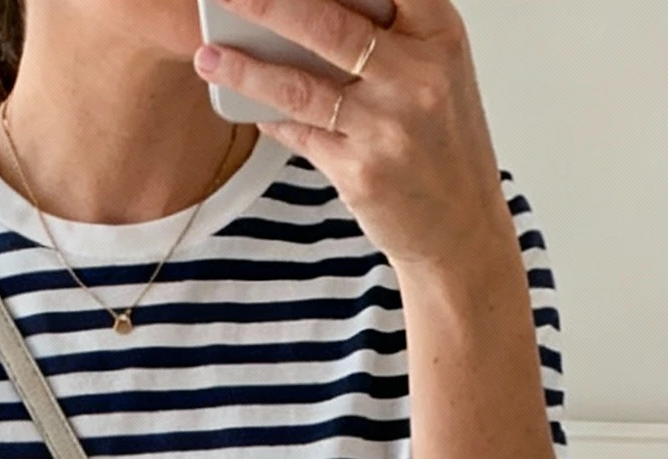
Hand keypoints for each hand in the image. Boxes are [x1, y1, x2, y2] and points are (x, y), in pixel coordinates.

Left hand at [195, 0, 514, 277]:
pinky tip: (241, 101)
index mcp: (439, 33)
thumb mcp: (435, 68)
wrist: (460, 228)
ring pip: (300, 85)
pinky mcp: (361, 171)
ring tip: (207, 54)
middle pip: (327, 24)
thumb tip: (302, 9)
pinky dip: (267, 115)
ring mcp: (388, 126)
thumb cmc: (440, 138)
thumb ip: (388, 31)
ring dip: (245, 68)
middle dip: (266, 3)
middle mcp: (417, 74)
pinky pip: (299, 133)